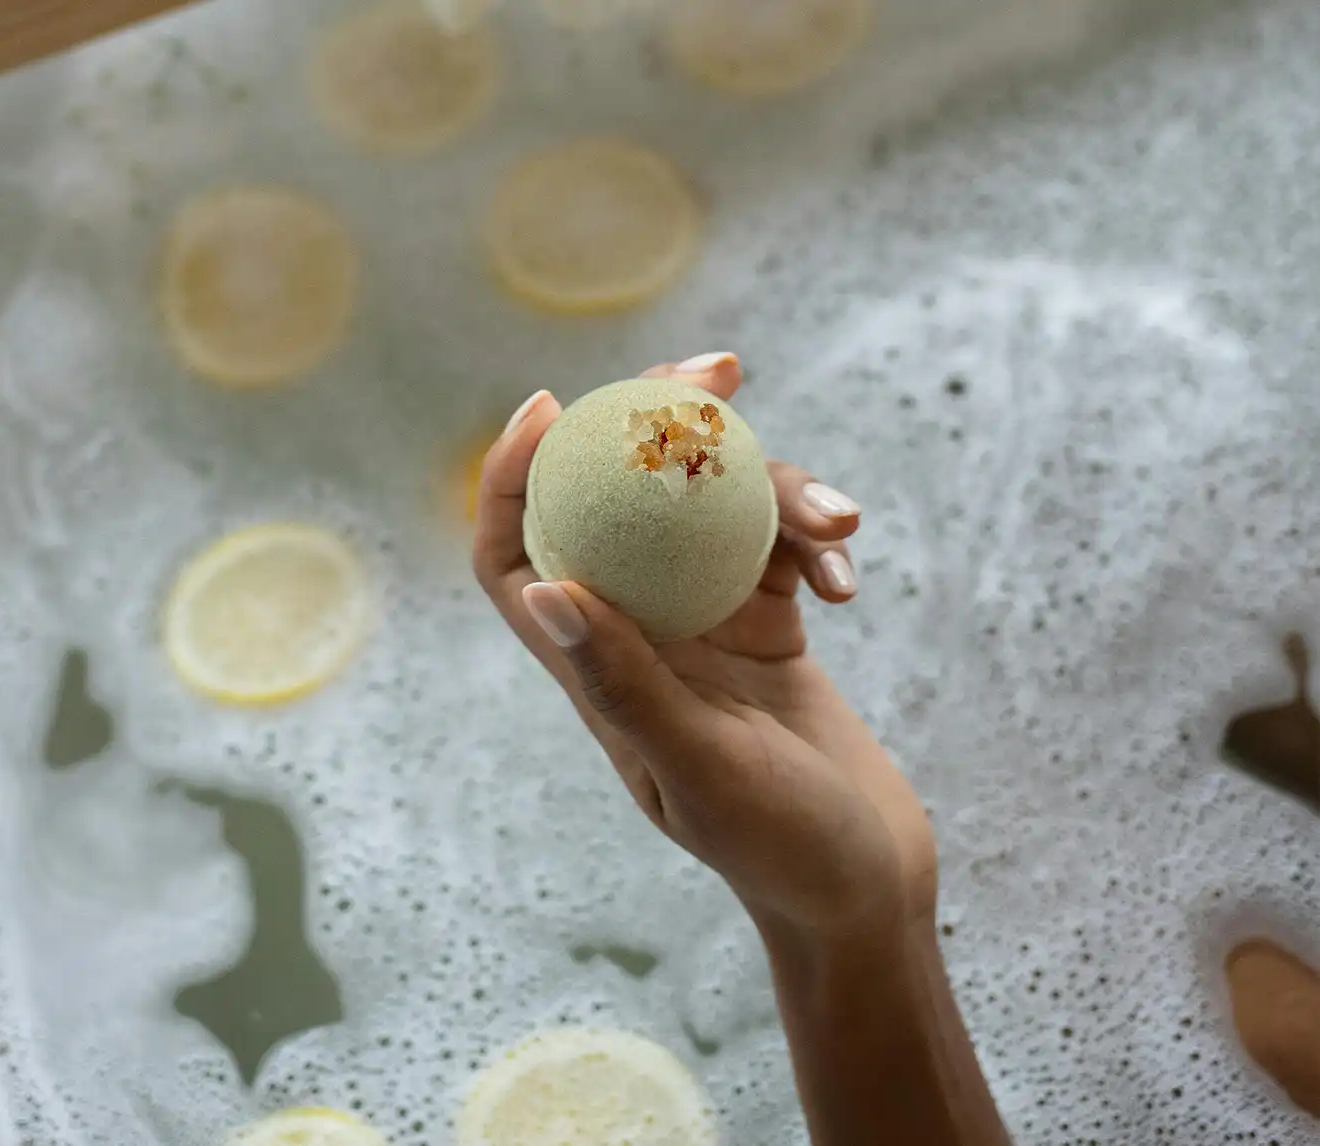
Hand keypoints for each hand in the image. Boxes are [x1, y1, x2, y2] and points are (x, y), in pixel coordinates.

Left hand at [473, 353, 937, 940]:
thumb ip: (626, 683)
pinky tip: (851, 581)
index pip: (517, 563)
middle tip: (720, 368)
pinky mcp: (768, 625)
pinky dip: (816, 544)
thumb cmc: (780, 848)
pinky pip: (780, 548)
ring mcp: (705, 627)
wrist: (866, 887)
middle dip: (662, 428)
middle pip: (619, 506)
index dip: (512, 481)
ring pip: (714, 515)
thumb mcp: (701, 768)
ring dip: (776, 494)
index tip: (554, 405)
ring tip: (839, 517)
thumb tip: (545, 589)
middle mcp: (642, 637)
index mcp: (597, 674)